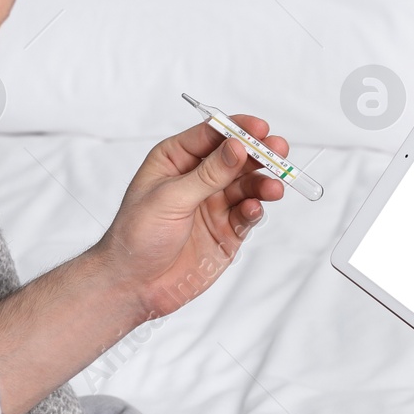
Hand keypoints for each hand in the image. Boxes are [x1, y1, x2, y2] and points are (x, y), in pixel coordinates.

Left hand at [92, 114, 288, 318]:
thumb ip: (207, 174)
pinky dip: (254, 210)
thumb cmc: (136, 236)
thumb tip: (236, 147)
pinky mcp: (226, 231)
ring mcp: (214, 205)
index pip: (212, 135)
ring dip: (262, 183)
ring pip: (247, 185)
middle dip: (259, 154)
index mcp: (176, 160)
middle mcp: (197, 179)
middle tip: (279, 151)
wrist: (134, 285)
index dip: (237, 129)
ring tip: (273, 188)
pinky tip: (254, 209)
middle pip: (237, 158)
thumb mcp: (170, 198)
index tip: (260, 129)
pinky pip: (247, 214)